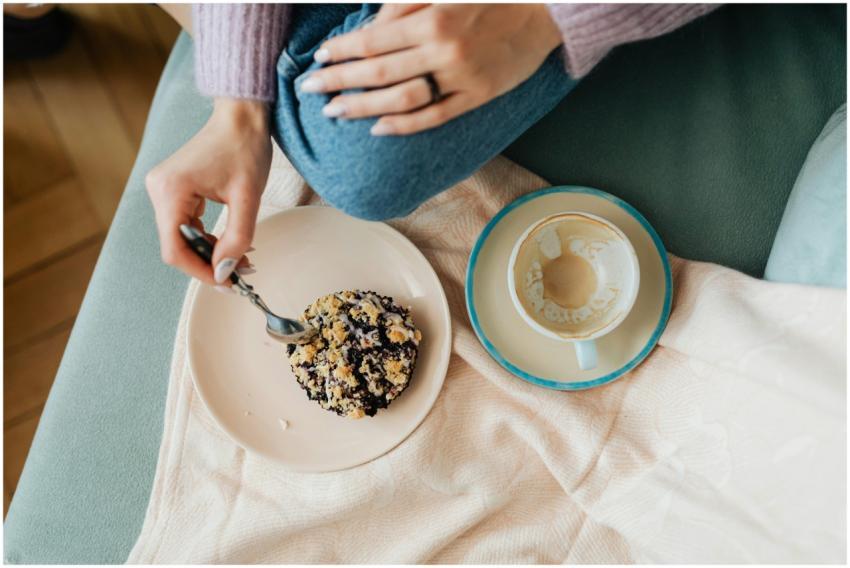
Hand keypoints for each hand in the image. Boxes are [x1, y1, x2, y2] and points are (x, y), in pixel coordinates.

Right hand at [146, 98, 271, 286]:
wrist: (242, 116)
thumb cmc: (245, 149)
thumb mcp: (247, 198)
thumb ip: (236, 238)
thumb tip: (225, 272)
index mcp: (170, 190)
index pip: (175, 249)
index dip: (200, 272)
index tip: (228, 284)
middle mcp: (158, 190)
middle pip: (176, 246)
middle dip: (209, 264)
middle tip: (242, 274)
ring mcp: (163, 190)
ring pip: (181, 238)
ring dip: (210, 253)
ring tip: (243, 258)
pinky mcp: (174, 190)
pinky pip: (186, 225)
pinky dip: (208, 238)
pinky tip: (231, 243)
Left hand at [301, 4, 561, 135]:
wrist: (547, 10)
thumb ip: (405, 4)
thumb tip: (370, 27)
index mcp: (432, 19)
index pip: (373, 41)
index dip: (341, 51)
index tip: (318, 59)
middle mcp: (443, 51)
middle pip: (378, 72)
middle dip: (339, 80)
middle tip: (310, 89)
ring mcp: (461, 79)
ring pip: (401, 99)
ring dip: (363, 106)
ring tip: (335, 112)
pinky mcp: (477, 98)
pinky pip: (434, 117)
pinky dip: (404, 125)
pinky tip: (377, 129)